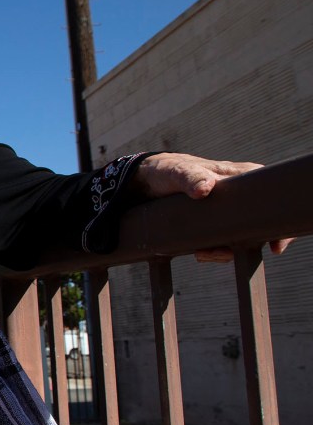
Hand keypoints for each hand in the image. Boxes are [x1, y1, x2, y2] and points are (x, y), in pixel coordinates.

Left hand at [132, 153, 293, 261]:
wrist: (146, 183)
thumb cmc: (168, 171)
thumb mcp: (178, 173)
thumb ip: (190, 178)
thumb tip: (205, 189)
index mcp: (242, 177)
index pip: (273, 199)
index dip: (278, 225)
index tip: (275, 246)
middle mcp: (240, 195)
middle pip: (258, 225)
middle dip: (245, 244)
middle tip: (221, 253)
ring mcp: (227, 211)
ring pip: (239, 238)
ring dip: (223, 252)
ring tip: (201, 253)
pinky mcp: (213, 223)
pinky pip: (222, 242)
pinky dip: (213, 251)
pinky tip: (198, 252)